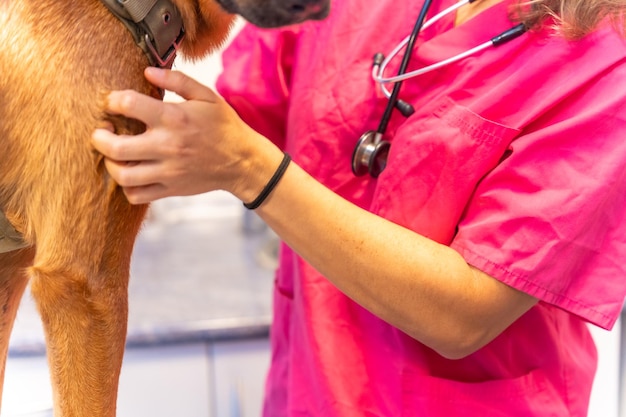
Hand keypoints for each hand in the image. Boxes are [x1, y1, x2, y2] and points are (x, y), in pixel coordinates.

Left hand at [92, 68, 261, 203]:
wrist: (243, 162)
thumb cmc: (224, 126)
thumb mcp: (206, 96)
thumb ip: (177, 80)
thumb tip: (147, 71)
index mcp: (174, 118)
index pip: (128, 105)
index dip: (113, 100)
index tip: (114, 102)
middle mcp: (167, 146)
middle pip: (115, 147)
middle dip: (99, 137)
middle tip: (102, 131)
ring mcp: (168, 171)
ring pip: (123, 175)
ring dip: (110, 164)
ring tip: (113, 155)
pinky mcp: (171, 189)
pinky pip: (137, 195)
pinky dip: (127, 187)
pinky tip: (131, 174)